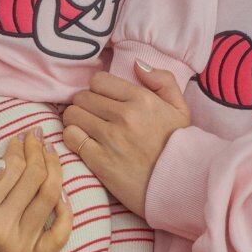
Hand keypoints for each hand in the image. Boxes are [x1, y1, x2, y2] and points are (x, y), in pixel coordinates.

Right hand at [0, 129, 73, 251]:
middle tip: (35, 137)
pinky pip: (60, 233)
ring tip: (48, 151)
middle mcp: (1, 232)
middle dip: (37, 151)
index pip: (14, 167)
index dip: (19, 147)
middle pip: (35, 178)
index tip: (19, 138)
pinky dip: (66, 209)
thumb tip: (1, 166)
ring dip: (54, 167)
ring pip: (50, 196)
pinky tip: (60, 189)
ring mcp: (19, 247)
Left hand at [62, 62, 190, 216]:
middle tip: (93, 116)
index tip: (103, 100)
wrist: (181, 187)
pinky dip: (72, 138)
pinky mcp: (100, 161)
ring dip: (75, 120)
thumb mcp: (180, 108)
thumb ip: (162, 80)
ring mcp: (111, 138)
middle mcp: (125, 115)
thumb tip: (136, 64)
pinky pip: (70, 137)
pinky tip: (83, 142)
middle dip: (85, 104)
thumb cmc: (178, 146)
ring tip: (86, 128)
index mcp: (142, 99)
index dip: (98, 89)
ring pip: (72, 114)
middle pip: (82, 97)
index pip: (99, 81)